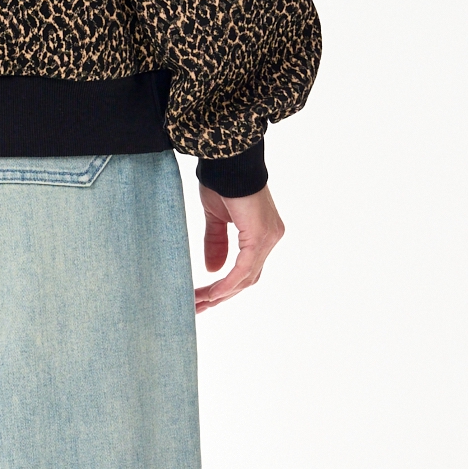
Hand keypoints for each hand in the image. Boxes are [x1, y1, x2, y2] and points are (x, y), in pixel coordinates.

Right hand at [195, 183, 284, 311]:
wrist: (227, 160)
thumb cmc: (222, 181)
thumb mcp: (216, 218)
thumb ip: (216, 243)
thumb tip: (212, 270)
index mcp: (262, 233)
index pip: (246, 269)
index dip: (225, 286)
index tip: (203, 298)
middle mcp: (271, 238)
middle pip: (247, 278)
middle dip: (221, 295)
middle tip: (197, 307)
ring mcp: (269, 238)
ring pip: (246, 277)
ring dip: (221, 293)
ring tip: (198, 303)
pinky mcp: (260, 236)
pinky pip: (244, 269)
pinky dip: (228, 283)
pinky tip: (212, 294)